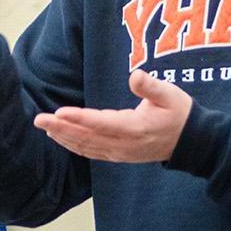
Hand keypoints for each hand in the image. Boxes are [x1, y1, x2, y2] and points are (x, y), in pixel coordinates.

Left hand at [33, 69, 192, 162]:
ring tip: (45, 127)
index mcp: (134, 128)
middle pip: (87, 137)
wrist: (191, 142)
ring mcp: (121, 153)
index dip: (78, 119)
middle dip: (61, 128)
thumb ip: (151, 86)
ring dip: (64, 137)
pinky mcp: (120, 156)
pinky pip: (92, 152)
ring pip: (86, 147)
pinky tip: (62, 139)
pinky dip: (75, 146)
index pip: (100, 123)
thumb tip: (135, 75)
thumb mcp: (170, 94)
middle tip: (39, 119)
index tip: (59, 112)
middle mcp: (124, 144)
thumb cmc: (179, 113)